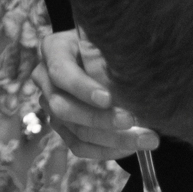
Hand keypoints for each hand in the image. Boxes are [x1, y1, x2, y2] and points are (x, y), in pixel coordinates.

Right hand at [35, 30, 155, 160]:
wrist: (102, 57)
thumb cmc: (107, 45)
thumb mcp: (106, 41)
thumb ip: (110, 55)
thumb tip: (132, 76)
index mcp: (54, 50)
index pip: (61, 72)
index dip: (83, 88)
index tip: (108, 98)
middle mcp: (46, 80)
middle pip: (65, 107)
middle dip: (101, 118)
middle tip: (132, 120)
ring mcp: (51, 107)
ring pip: (76, 130)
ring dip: (114, 139)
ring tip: (146, 139)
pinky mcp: (62, 128)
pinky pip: (80, 146)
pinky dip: (107, 150)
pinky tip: (131, 147)